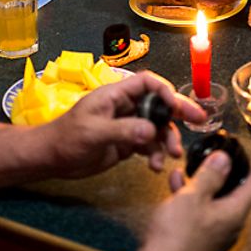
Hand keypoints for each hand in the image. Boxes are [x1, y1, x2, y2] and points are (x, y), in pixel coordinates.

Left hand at [45, 72, 205, 178]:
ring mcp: (127, 125)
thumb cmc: (66, 138)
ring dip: (167, 140)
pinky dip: (155, 154)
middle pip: (158, 104)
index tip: (176, 106)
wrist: (52, 159)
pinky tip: (155, 167)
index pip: (147, 83)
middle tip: (198, 121)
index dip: (165, 90)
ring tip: (172, 155)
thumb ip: (124, 130)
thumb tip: (151, 132)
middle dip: (178, 113)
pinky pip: (149, 145)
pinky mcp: (126, 143)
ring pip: (157, 127)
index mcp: (116, 95)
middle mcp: (125, 107)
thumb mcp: (94, 132)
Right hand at [140, 151, 250, 250]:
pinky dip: (189, 201)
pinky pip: (198, 216)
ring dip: (199, 186)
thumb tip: (226, 159)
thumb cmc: (178, 231)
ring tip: (184, 169)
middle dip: (217, 175)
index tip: (237, 154)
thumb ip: (211, 175)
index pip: (250, 186)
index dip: (245, 168)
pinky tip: (174, 187)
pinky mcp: (197, 243)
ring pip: (211, 204)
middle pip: (230, 195)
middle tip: (207, 158)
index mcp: (235, 214)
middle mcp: (229, 228)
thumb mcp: (194, 195)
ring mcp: (213, 238)